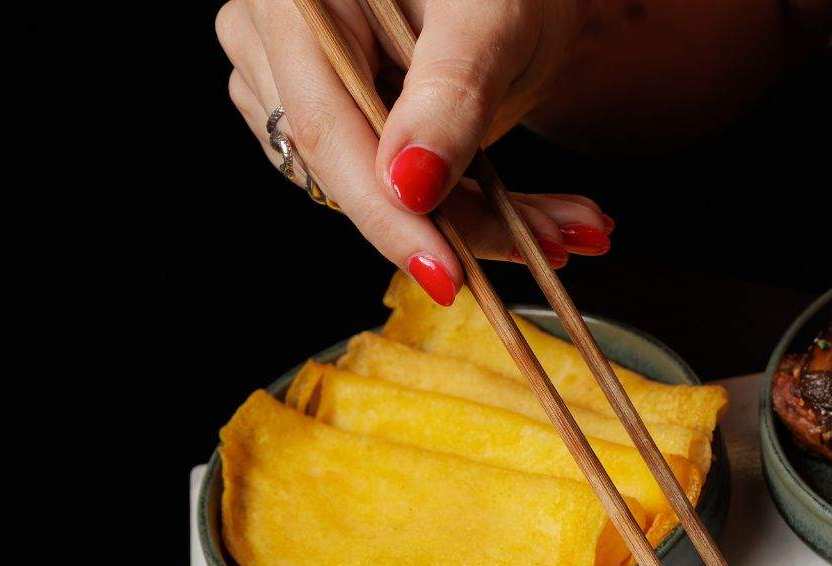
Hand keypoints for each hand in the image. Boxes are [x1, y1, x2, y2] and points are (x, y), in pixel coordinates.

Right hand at [216, 0, 609, 304]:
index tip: (447, 272)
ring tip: (558, 228)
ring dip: (472, 225)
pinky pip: (383, 190)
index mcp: (295, 2)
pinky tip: (527, 218)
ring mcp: (290, 83)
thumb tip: (408, 186)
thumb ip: (449, 94)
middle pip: (346, 169)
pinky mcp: (328, 122)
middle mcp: (273, 38)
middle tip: (548, 244)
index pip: (324, 126)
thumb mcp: (489, 19)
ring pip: (369, 193)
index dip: (385, 210)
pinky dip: (462, 212)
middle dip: (454, 223)